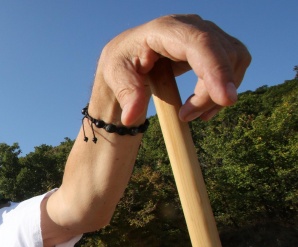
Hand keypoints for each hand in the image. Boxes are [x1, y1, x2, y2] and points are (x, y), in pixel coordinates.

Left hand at [95, 14, 250, 123]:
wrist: (131, 56)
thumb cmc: (123, 63)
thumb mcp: (116, 77)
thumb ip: (126, 94)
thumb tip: (130, 117)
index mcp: (165, 30)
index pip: (200, 44)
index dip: (216, 70)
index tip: (226, 100)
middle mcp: (192, 26)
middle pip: (222, 55)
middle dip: (211, 93)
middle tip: (185, 117)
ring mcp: (208, 33)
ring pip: (234, 61)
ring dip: (217, 95)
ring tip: (189, 114)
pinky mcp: (217, 45)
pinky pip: (234, 67)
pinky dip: (222, 91)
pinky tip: (202, 108)